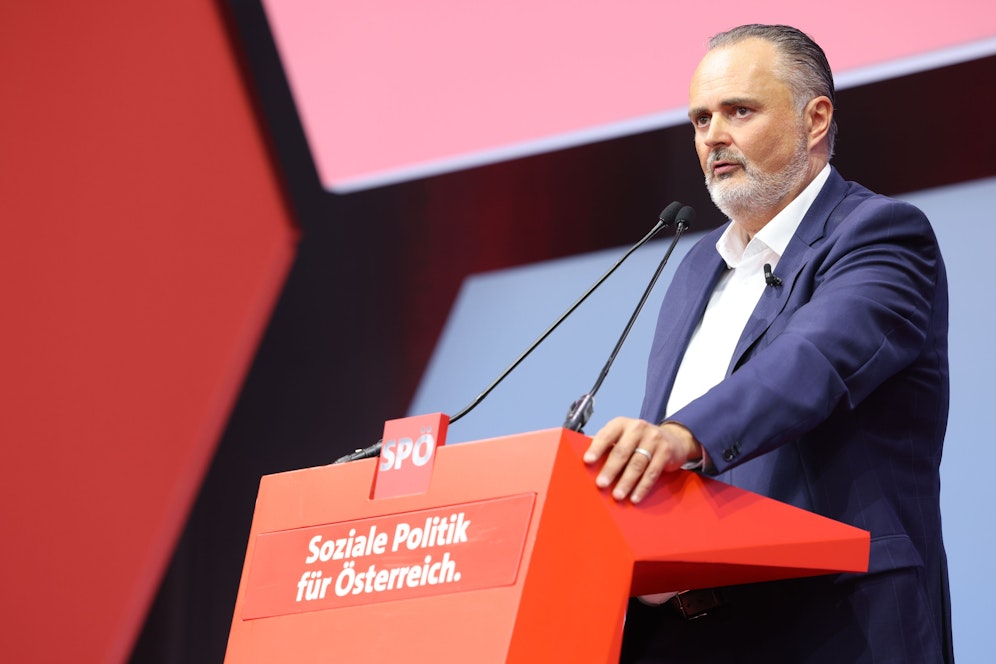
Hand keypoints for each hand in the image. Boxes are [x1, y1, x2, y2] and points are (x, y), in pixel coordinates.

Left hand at [582, 417, 701, 503]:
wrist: (673, 438)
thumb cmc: (639, 439)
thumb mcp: (622, 435)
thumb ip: (605, 443)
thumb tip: (579, 451)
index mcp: (622, 424)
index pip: (606, 435)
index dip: (596, 448)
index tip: (587, 461)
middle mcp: (638, 428)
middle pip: (622, 451)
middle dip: (610, 469)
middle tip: (601, 484)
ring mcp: (653, 439)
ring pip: (637, 464)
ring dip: (626, 482)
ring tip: (617, 495)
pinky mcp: (665, 452)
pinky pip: (652, 472)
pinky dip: (642, 487)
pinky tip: (635, 497)